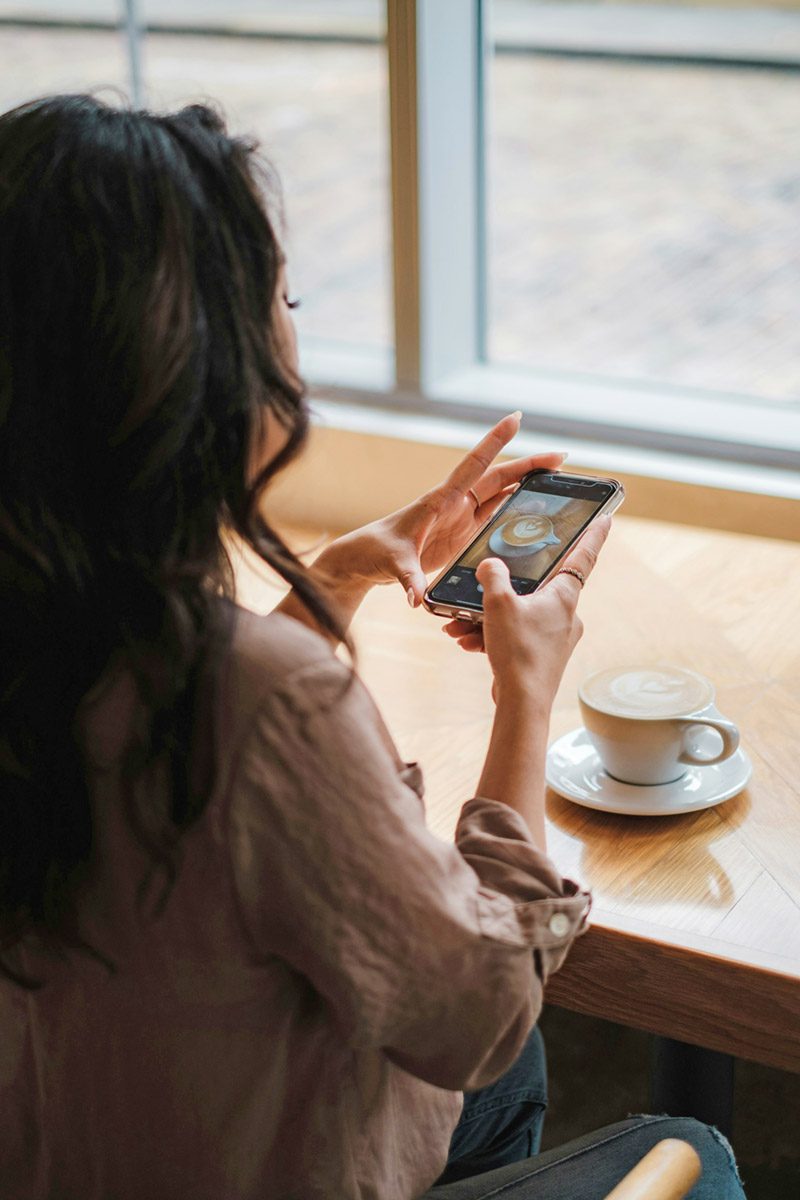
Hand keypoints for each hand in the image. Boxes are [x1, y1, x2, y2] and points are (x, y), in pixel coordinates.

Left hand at [317, 413, 564, 605]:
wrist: (363, 561)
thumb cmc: (373, 552)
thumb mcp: (392, 563)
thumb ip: (407, 578)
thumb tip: (417, 598)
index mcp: (440, 500)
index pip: (473, 465)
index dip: (495, 442)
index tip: (516, 418)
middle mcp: (454, 504)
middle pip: (498, 478)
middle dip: (529, 465)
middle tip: (561, 458)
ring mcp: (461, 518)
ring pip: (500, 495)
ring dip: (527, 486)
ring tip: (558, 479)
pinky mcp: (463, 534)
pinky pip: (495, 517)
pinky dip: (516, 510)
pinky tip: (537, 511)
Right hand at [443, 518, 610, 706]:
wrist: (522, 703)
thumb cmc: (518, 651)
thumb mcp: (498, 603)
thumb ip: (493, 576)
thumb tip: (490, 565)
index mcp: (564, 596)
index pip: (584, 555)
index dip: (593, 534)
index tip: (607, 517)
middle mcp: (566, 616)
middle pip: (536, 588)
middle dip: (502, 591)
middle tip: (480, 589)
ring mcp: (556, 638)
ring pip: (519, 615)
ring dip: (489, 619)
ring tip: (461, 626)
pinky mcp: (543, 657)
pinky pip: (516, 636)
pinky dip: (493, 636)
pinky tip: (470, 642)